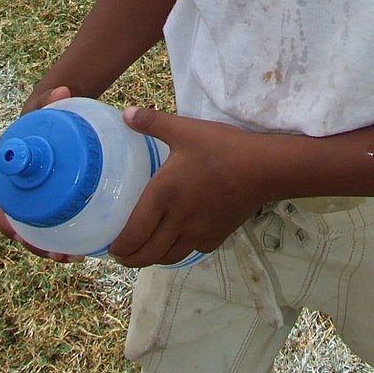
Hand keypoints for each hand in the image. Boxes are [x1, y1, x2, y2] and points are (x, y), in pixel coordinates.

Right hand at [0, 83, 84, 261]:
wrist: (59, 117)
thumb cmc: (46, 114)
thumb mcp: (45, 106)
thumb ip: (49, 98)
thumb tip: (64, 91)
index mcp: (9, 177)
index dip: (7, 224)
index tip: (23, 235)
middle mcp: (20, 194)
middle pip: (22, 230)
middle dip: (37, 246)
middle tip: (61, 254)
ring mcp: (39, 202)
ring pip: (40, 234)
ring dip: (54, 250)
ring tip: (76, 256)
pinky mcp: (56, 205)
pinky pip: (56, 228)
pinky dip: (67, 240)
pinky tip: (85, 247)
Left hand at [108, 107, 266, 267]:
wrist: (262, 168)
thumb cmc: (221, 148)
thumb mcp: (185, 129)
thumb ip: (153, 122)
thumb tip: (125, 113)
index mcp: (163, 196)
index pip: (133, 234)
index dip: (119, 247)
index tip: (111, 247)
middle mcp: (177, 220)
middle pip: (147, 254)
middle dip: (131, 258)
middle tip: (123, 254)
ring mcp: (198, 232)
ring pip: (169, 258)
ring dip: (153, 259)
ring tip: (146, 252)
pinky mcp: (216, 236)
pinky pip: (192, 251)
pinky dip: (180, 251)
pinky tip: (179, 241)